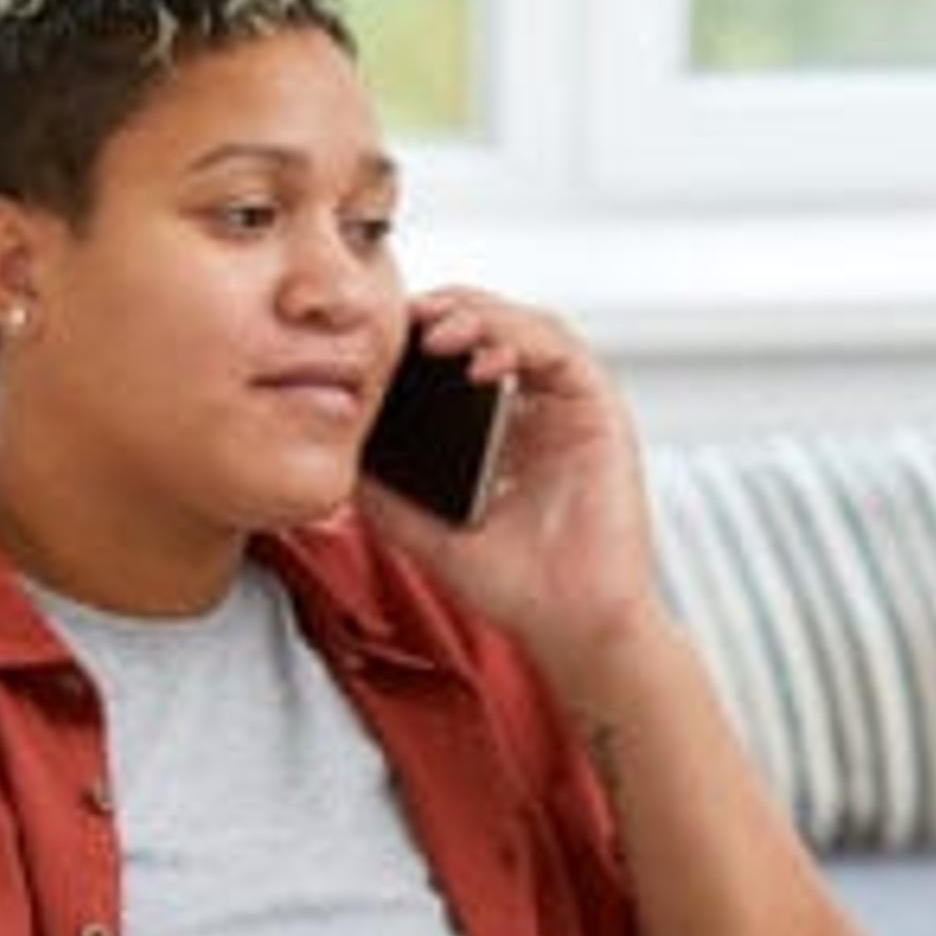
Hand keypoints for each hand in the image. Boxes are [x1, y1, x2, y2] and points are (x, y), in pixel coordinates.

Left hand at [356, 289, 674, 703]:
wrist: (568, 623)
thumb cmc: (512, 584)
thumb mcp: (422, 528)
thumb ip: (382, 488)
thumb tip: (333, 451)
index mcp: (502, 430)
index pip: (464, 355)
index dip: (426, 333)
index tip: (381, 335)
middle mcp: (539, 410)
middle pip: (496, 328)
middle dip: (450, 311)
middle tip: (406, 318)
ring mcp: (572, 408)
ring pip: (530, 327)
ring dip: (482, 317)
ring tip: (436, 331)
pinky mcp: (601, 413)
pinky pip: (563, 353)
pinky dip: (522, 343)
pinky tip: (483, 363)